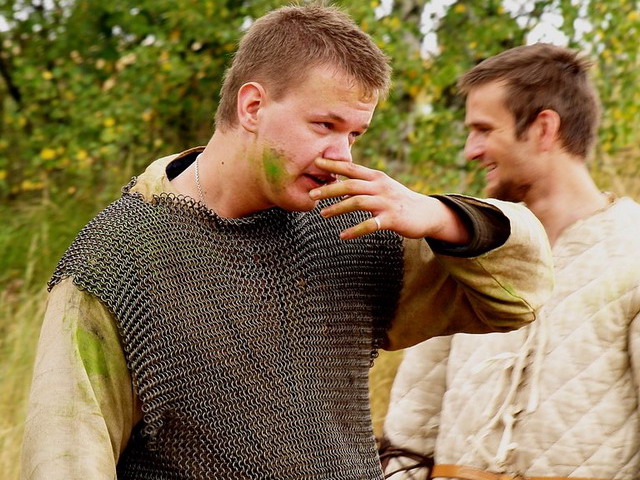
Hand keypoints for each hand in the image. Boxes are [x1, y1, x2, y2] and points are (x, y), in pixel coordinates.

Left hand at [309, 158, 469, 242]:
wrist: (426, 213)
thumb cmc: (398, 200)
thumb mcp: (381, 188)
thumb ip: (362, 184)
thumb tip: (337, 185)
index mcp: (376, 177)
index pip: (351, 168)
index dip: (333, 165)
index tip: (316, 163)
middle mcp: (380, 187)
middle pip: (350, 184)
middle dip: (329, 188)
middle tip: (312, 194)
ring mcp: (386, 202)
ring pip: (358, 202)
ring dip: (338, 208)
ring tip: (322, 213)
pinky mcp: (392, 219)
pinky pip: (369, 225)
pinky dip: (355, 230)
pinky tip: (342, 236)